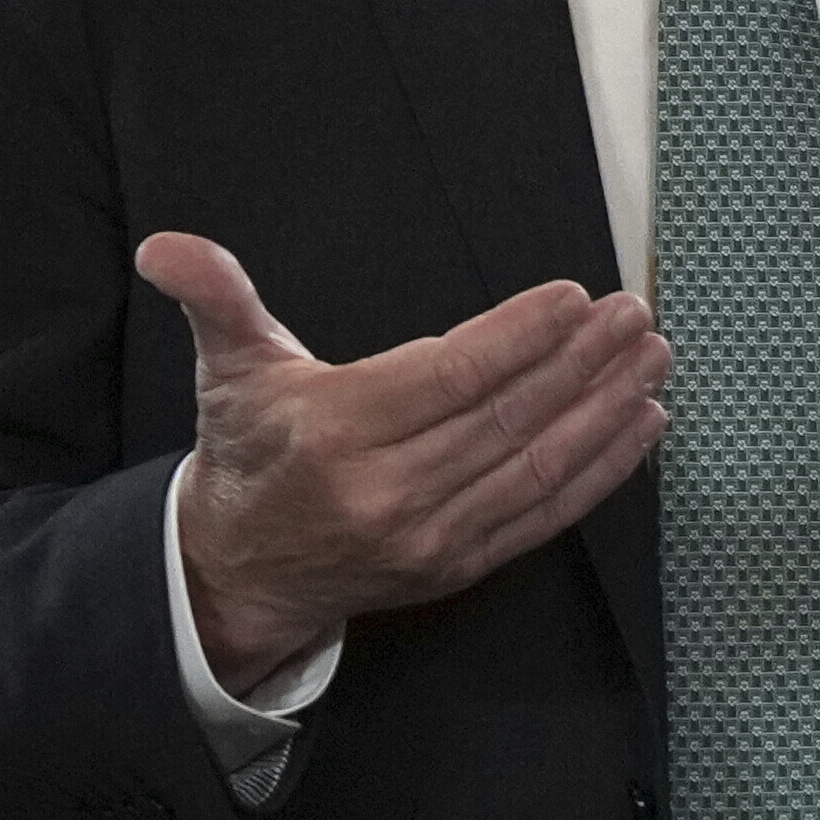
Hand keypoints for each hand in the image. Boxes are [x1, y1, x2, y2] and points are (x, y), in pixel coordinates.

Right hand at [139, 233, 664, 680]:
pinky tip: (641, 424)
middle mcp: (386, 491)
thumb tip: (166, 248)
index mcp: (335, 432)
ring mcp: (428, 536)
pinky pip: (545, 514)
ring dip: (607, 410)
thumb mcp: (230, 370)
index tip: (574, 298)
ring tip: (652, 358)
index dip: (519, 337)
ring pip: (537, 465)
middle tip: (634, 314)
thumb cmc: (251, 454)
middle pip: (506, 417)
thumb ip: (215, 300)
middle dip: (582, 362)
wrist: (239, 570)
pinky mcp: (459, 566)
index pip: (450, 376)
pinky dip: (602, 470)